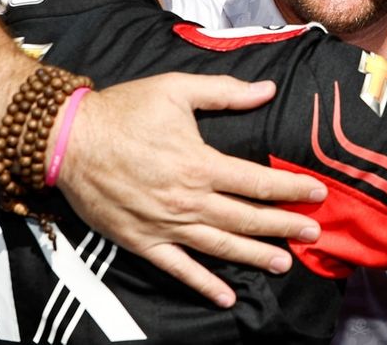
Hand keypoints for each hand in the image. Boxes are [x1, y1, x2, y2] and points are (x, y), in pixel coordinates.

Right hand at [59, 72, 326, 308]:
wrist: (69, 139)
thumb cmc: (123, 110)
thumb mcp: (175, 89)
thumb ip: (224, 92)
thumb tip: (266, 90)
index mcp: (199, 163)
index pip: (257, 181)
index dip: (290, 188)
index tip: (317, 193)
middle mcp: (187, 200)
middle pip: (246, 219)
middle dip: (283, 225)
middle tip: (312, 231)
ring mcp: (165, 225)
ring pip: (220, 246)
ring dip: (255, 256)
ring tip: (284, 262)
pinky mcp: (142, 240)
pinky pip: (178, 268)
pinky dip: (203, 284)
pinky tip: (226, 296)